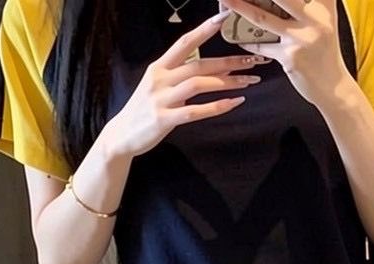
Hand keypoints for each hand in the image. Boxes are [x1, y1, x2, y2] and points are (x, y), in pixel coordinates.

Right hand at [107, 10, 268, 157]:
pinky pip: (195, 111)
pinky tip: (234, 103)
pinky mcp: (164, 119)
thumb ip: (181, 75)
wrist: (122, 136)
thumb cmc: (144, 110)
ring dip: (227, 82)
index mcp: (159, 67)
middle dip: (228, 61)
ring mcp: (161, 99)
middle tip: (252, 60)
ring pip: (199, 84)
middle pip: (199, 64)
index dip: (204, 29)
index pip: (185, 42)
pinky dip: (217, 107)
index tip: (224, 18)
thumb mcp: (158, 85)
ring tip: (248, 82)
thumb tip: (213, 67)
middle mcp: (160, 79)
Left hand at [219, 0, 349, 111]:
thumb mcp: (325, 20)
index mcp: (323, 6)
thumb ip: (313, 2)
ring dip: (241, 7)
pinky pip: (262, 45)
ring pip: (264, 19)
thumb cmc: (325, 51)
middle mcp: (315, 19)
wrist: (333, 87)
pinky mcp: (290, 57)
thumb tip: (285, 0)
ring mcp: (301, 38)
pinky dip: (247, 39)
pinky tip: (236, 34)